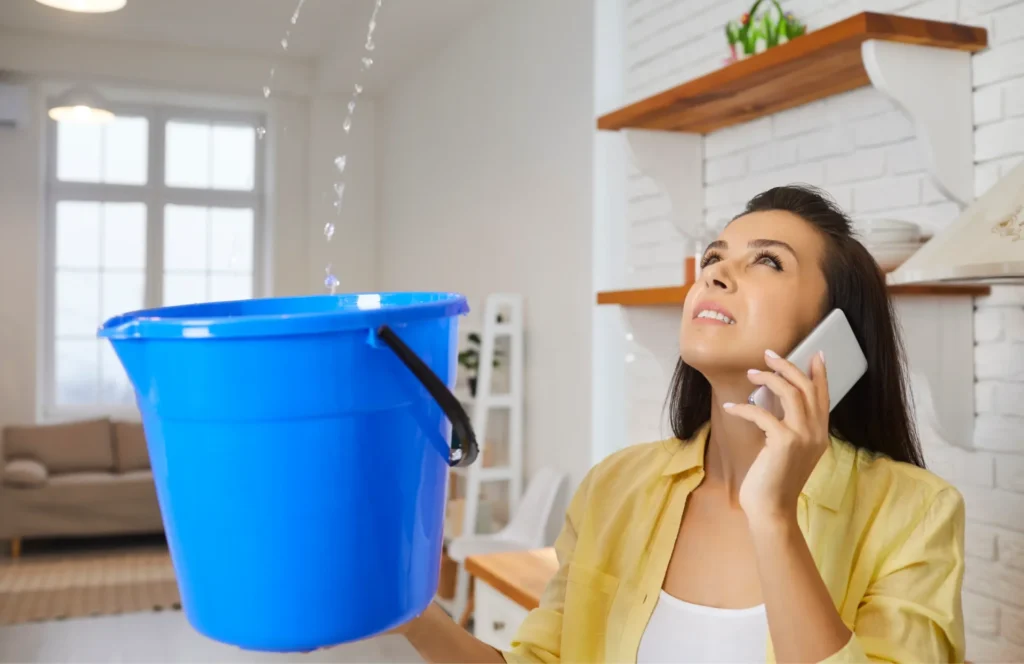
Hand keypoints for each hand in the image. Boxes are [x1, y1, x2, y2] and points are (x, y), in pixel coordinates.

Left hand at [725, 349, 829, 521]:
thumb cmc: (774, 479)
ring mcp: (802, 437)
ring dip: (769, 378)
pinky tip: (731, 407)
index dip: (819, 374)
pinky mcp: (783, 442)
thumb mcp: (788, 450)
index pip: (823, 396)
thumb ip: (789, 427)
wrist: (772, 509)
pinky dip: (744, 407)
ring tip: (751, 373)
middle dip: (788, 366)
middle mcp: (816, 433)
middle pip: (806, 388)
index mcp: (820, 434)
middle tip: (769, 354)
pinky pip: (763, 413)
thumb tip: (773, 398)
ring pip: (790, 393)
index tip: (815, 354)